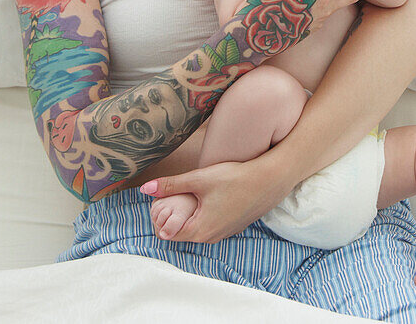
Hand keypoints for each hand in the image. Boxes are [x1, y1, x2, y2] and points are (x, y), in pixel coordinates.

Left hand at [139, 157, 293, 242]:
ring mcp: (225, 233)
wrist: (271, 178)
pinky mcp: (234, 226)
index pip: (167, 232)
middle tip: (174, 193)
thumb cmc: (235, 177)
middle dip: (174, 214)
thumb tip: (145, 189)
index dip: (161, 216)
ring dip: (191, 214)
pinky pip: (211, 224)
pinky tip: (211, 195)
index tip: (164, 198)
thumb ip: (170, 185)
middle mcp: (211, 238)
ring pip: (197, 227)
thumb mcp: (199, 179)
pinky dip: (205, 213)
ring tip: (192, 192)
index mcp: (199, 231)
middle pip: (181, 231)